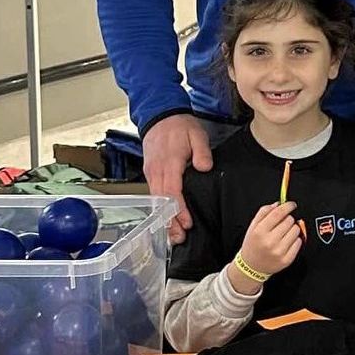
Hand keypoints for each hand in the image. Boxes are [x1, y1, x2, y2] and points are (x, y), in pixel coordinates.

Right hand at [144, 114, 212, 242]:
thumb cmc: (179, 126)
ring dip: (163, 219)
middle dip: (169, 222)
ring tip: (172, 236)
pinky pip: (154, 195)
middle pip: (161, 202)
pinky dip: (159, 210)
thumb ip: (202, 151)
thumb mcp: (196, 134)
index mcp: (169, 163)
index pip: (173, 192)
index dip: (179, 210)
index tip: (187, 223)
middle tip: (179, 239)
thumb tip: (204, 167)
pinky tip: (166, 220)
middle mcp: (156, 171)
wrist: (160, 115)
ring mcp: (151, 173)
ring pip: (156, 201)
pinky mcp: (150, 173)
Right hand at [232, 202, 301, 290]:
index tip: (292, 205)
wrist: (251, 267)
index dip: (288, 206)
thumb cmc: (253, 244)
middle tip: (282, 224)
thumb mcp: (253, 226)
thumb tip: (279, 204)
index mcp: (259, 232)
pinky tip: (286, 242)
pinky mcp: (287, 260)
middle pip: (289, 221)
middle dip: (288, 219)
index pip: (279, 213)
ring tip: (284, 234)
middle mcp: (269, 242)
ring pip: (296, 230)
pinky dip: (295, 240)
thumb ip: (264, 212)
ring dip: (292, 229)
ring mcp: (279, 252)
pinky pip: (299, 242)